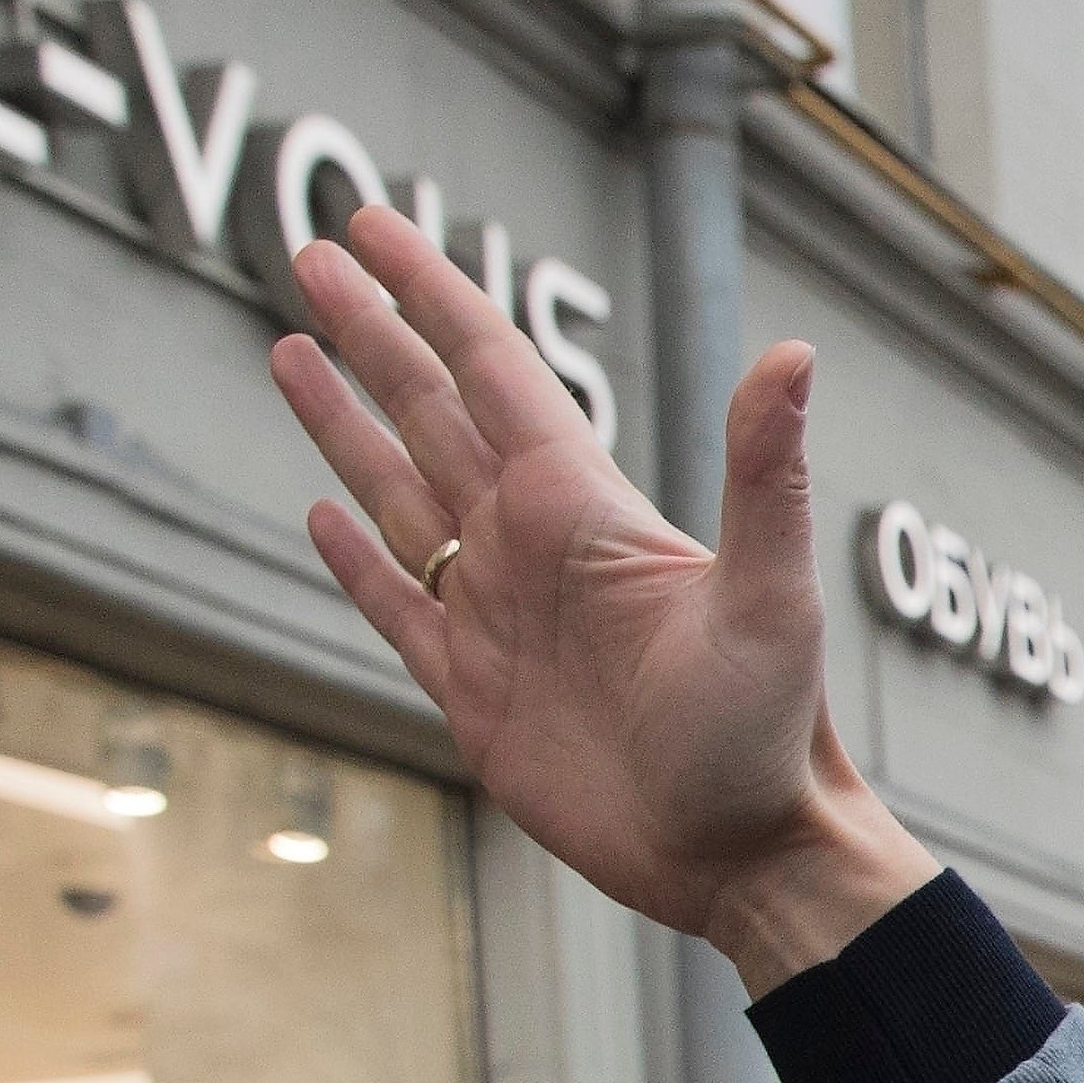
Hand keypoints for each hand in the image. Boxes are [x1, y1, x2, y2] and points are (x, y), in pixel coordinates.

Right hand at [263, 212, 931, 987]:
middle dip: (372, 335)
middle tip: (311, 256)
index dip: (430, 294)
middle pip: (432, 413)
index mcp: (586, 509)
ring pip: (402, 495)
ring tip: (289, 350)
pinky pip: (399, 608)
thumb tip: (794, 353)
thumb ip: (765, 472)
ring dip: (347, 425)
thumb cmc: (772, 732)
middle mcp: (537, 549)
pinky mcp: (476, 694)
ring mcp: (502, 618)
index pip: (492, 369)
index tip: (370, 227)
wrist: (747, 855)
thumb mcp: (771, 597)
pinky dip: (356, 558)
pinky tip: (322, 511)